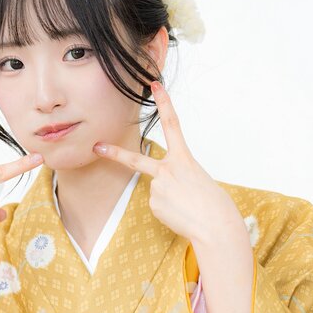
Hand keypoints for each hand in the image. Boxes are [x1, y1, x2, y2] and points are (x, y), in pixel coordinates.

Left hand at [92, 80, 245, 246]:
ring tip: (187, 206)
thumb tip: (160, 187)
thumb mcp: (198, 179)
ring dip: (170, 199)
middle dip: (114, 153)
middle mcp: (166, 170)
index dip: (164, 103)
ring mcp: (157, 188)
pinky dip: (169, 210)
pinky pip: (158, 205)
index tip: (155, 86)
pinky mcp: (154, 205)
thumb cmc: (214, 204)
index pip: (172, 124)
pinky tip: (181, 214)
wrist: (215, 226)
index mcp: (183, 158)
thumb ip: (177, 175)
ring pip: (157, 191)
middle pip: (135, 160)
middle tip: (97, 147)